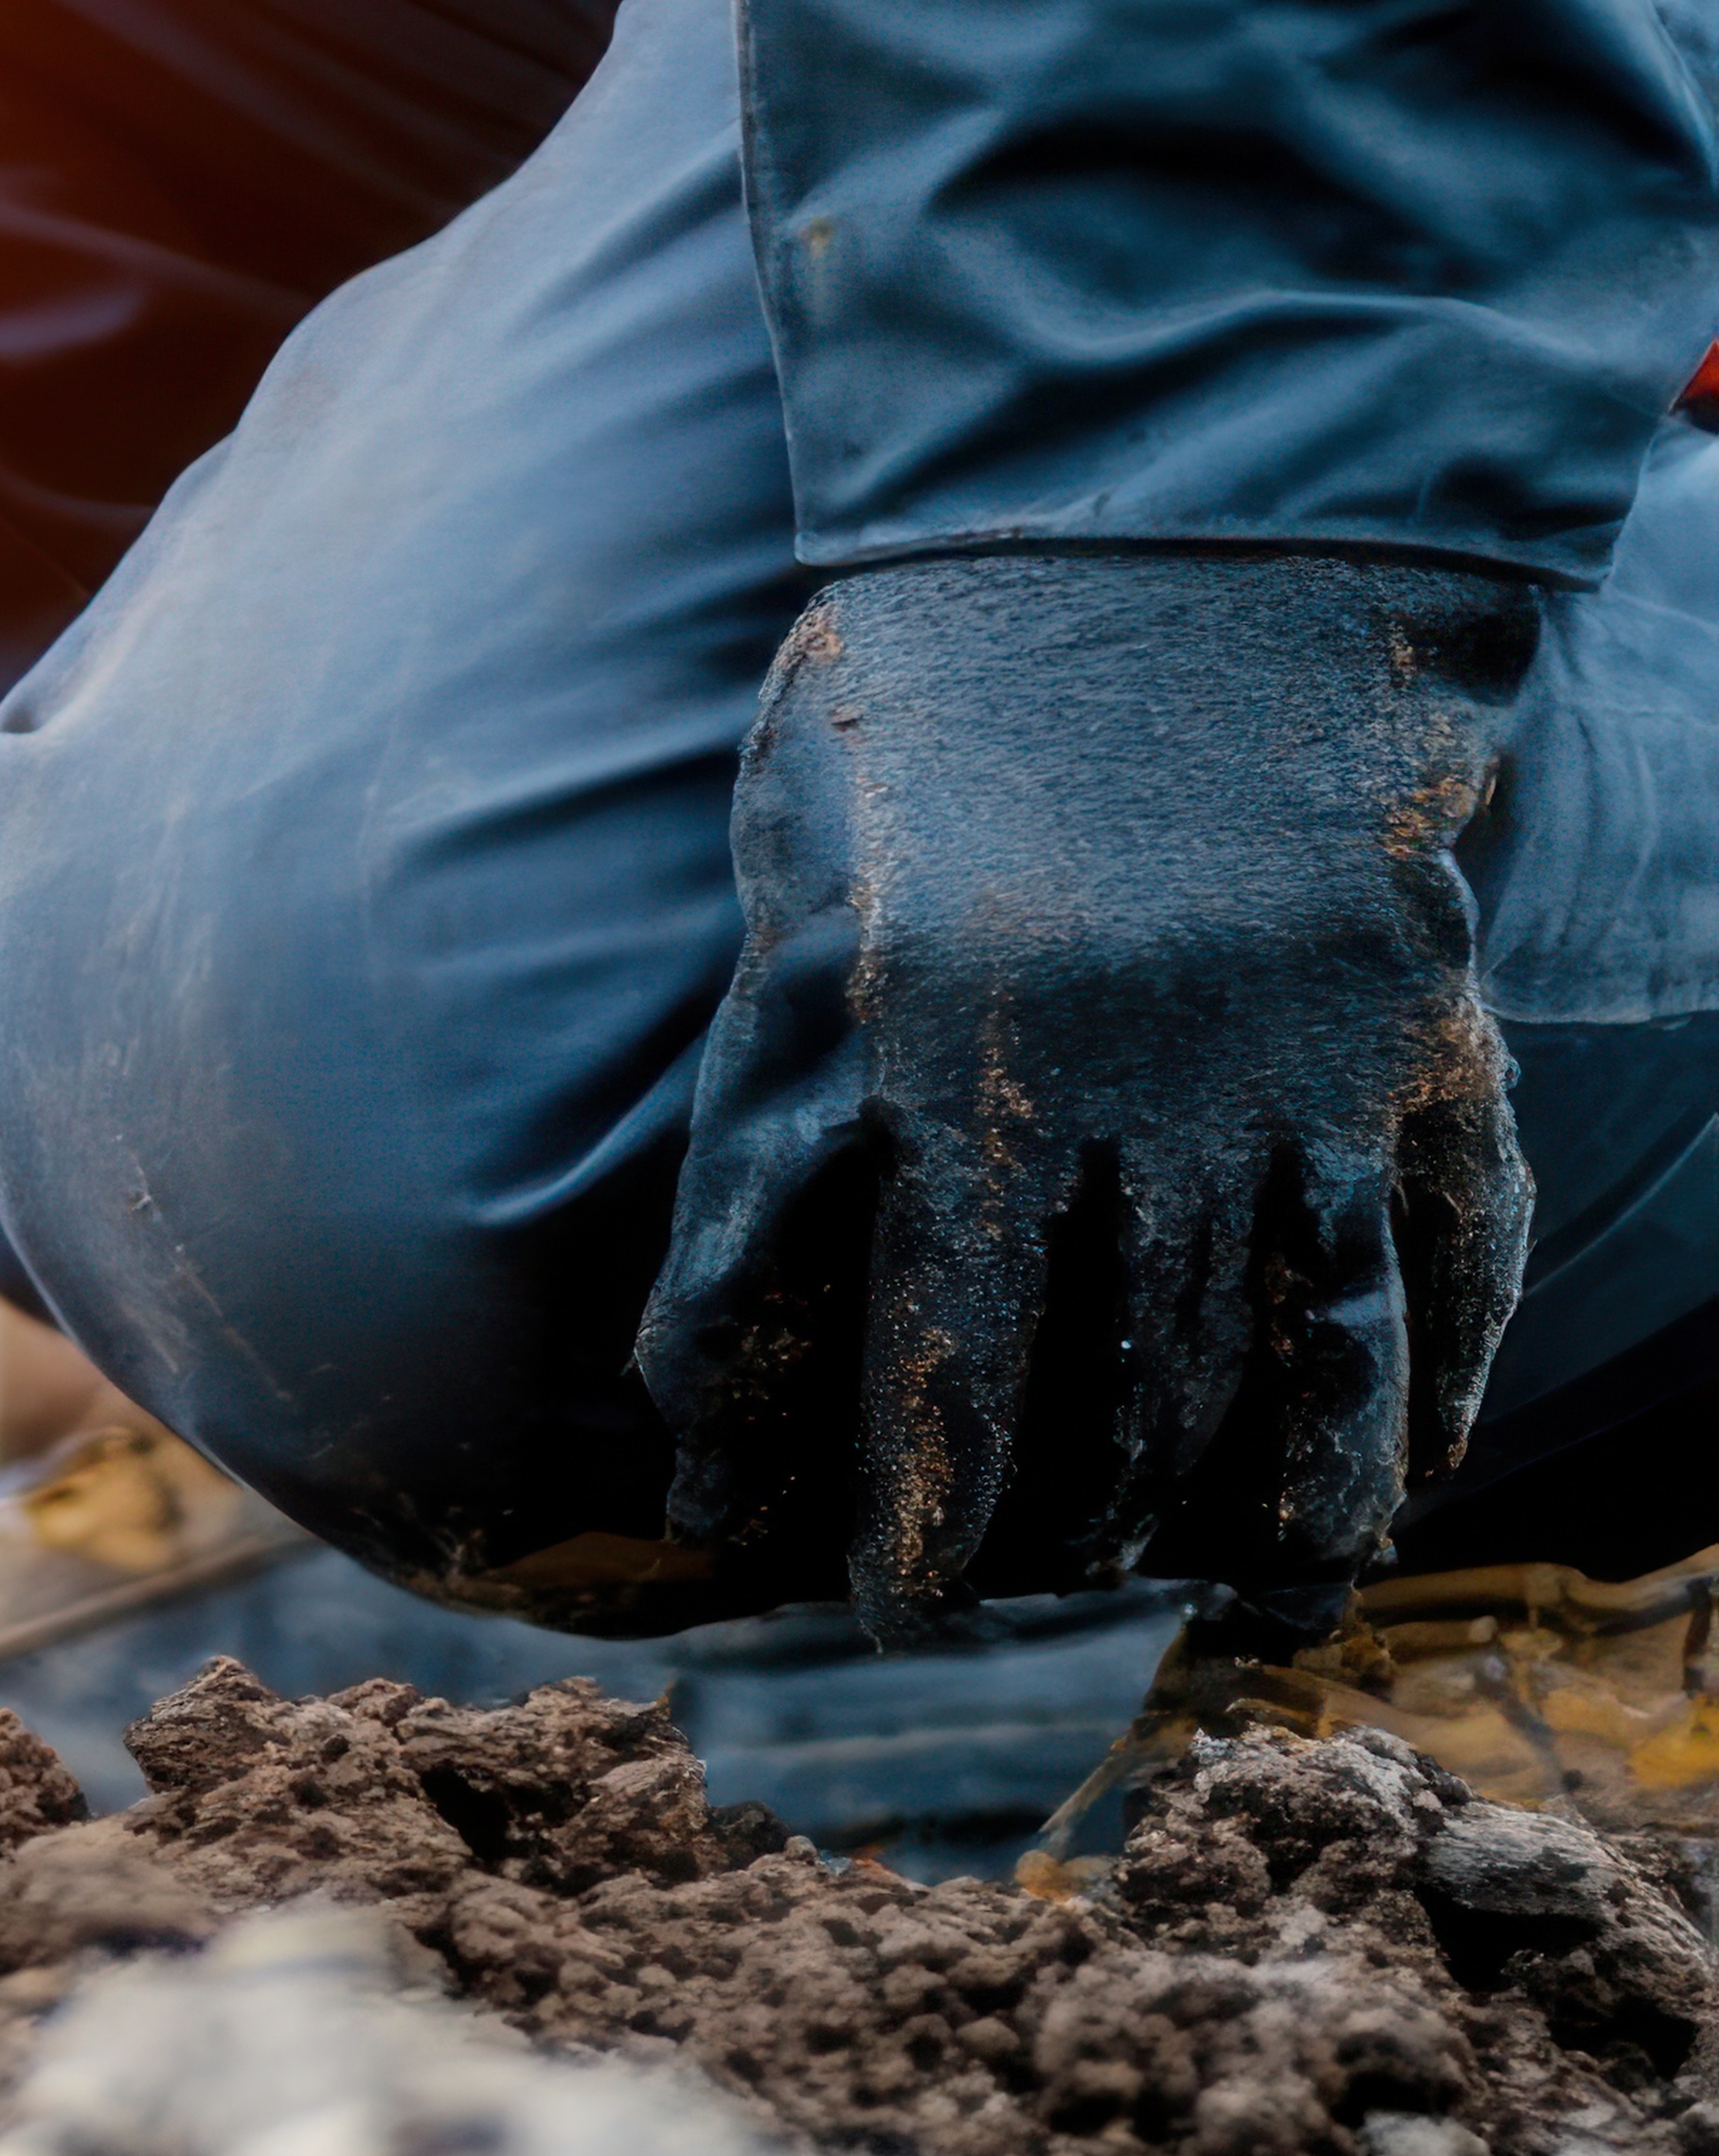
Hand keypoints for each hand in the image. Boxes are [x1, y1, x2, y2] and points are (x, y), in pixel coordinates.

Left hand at [639, 549, 1539, 1626]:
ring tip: (1207, 1591)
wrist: (1157, 548)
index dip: (923, 1517)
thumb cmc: (918, 743)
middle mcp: (1149, 1085)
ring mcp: (1311, 1066)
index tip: (899, 1607)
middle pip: (1124, 1394)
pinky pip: (1450, 1261)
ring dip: (1245, 1504)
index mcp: (957, 1061)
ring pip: (1295, 1361)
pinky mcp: (1427, 1036)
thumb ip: (756, 1183)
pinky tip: (1389, 1486)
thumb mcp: (791, 949)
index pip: (948, 1370)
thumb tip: (706, 1422)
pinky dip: (1424, 1391)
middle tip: (1017, 1586)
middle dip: (1064, 1523)